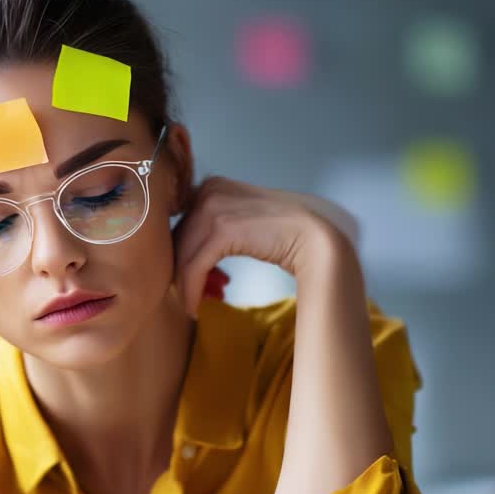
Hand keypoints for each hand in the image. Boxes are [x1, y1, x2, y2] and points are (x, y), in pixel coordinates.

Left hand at [172, 176, 355, 316]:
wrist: (317, 239)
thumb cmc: (285, 236)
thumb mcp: (243, 224)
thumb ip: (217, 230)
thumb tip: (189, 256)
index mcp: (213, 185)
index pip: (181, 226)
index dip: (182, 257)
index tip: (196, 282)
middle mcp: (209, 190)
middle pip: (177, 240)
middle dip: (182, 272)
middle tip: (195, 298)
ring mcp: (214, 206)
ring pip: (182, 256)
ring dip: (185, 286)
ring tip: (195, 306)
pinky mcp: (222, 229)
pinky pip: (193, 267)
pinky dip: (191, 291)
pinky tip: (195, 308)